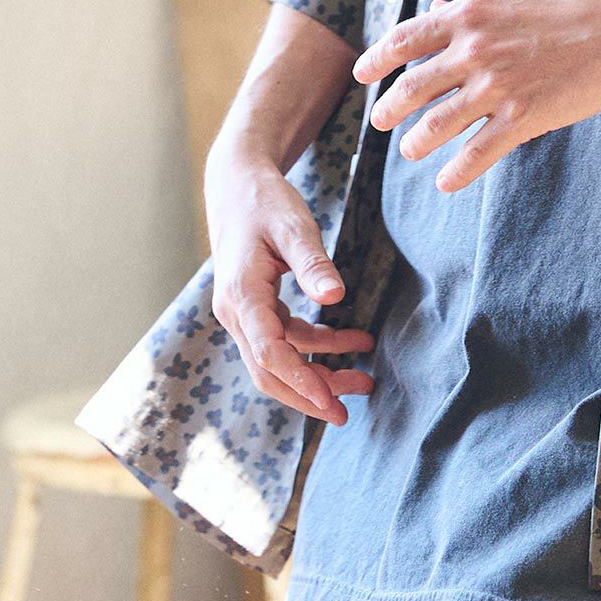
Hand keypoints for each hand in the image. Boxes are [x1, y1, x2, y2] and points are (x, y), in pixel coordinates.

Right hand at [206, 152, 375, 424]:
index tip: (332, 402)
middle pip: (270, 371)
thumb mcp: (293, 225)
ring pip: (279, 359)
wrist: (238, 187)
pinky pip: (286, 340)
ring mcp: (244, 314)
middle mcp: (236, 313)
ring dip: (319, 372)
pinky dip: (317, 346)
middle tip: (348, 413)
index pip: (270, 353)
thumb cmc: (266, 202)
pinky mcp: (257, 309)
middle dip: (310, 393)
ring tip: (364, 380)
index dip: (301, 381)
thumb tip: (337, 296)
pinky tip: (353, 341)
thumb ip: (313, 262)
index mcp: (242, 296)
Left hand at [353, 0, 600, 192]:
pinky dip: (457, 172)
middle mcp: (474, 49)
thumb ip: (472, 10)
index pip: (405, 39)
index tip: (362, 75)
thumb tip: (436, 8)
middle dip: (388, 109)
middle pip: (410, 87)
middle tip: (380, 122)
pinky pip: (477, 153)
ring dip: (416, 142)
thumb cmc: (580, 4)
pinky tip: (447, 182)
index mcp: (470, 14)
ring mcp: (497, 85)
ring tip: (410, 151)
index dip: (376, 59)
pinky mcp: (524, 117)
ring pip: (435, 125)